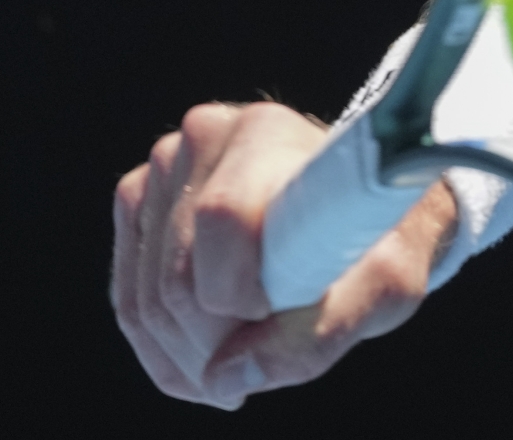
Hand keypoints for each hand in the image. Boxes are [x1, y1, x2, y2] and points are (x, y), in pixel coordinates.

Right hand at [111, 101, 455, 406]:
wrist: (361, 207)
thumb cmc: (380, 238)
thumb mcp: (383, 287)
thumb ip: (317, 335)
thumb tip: (225, 378)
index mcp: (269, 134)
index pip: (224, 220)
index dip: (238, 292)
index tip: (277, 312)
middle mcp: (206, 136)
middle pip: (177, 279)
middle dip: (216, 346)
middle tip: (267, 356)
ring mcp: (163, 167)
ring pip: (144, 300)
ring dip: (190, 356)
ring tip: (247, 359)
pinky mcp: (140, 199)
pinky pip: (128, 299)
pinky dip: (164, 347)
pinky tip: (211, 357)